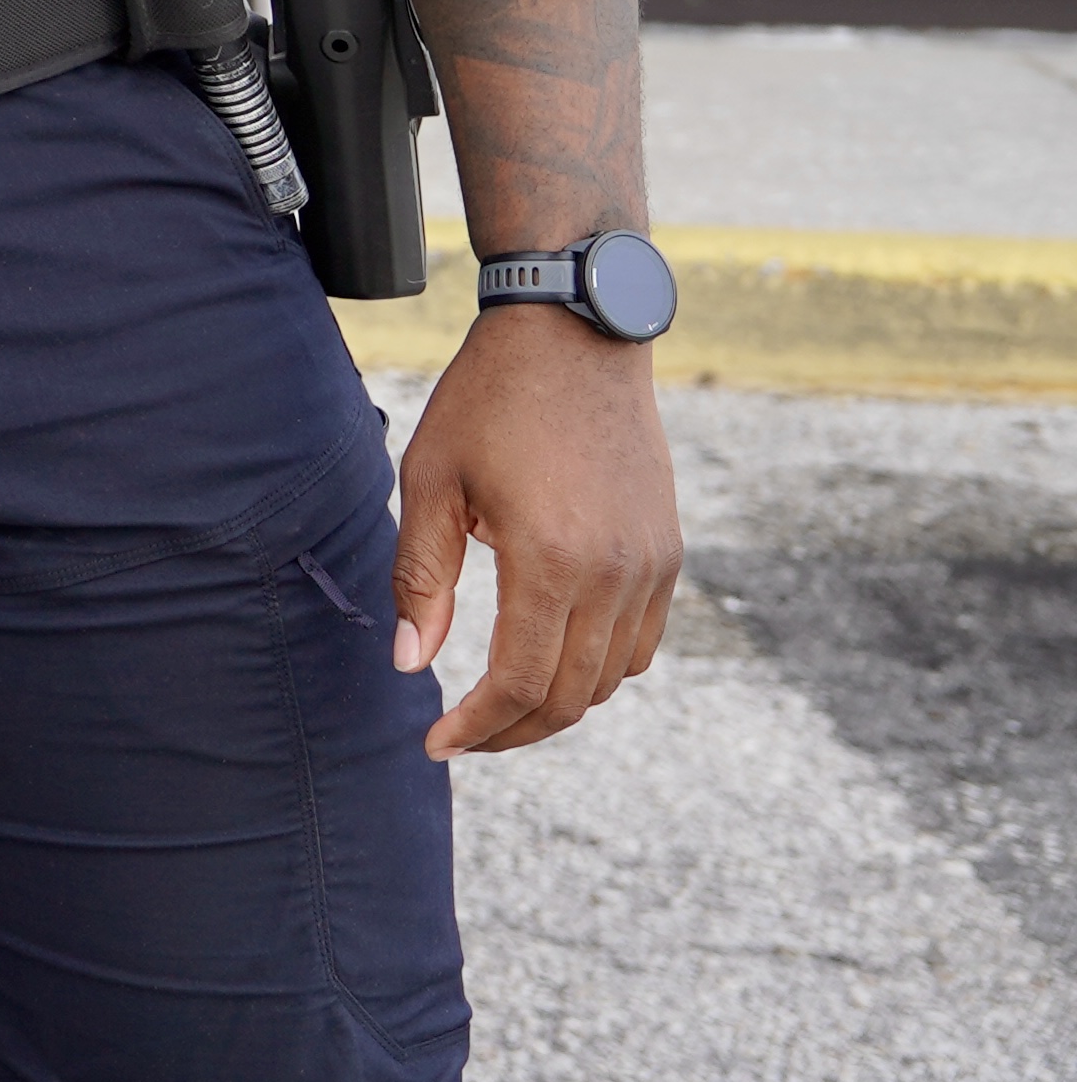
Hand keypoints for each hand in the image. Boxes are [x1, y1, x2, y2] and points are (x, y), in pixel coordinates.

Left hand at [388, 298, 679, 755]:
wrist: (574, 336)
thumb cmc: (488, 402)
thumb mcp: (431, 481)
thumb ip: (420, 578)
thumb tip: (411, 665)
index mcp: (550, 560)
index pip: (518, 684)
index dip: (476, 728)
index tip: (435, 744)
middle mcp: (615, 575)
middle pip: (570, 697)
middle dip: (512, 731)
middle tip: (461, 737)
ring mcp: (652, 567)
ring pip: (611, 678)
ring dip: (556, 703)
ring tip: (497, 703)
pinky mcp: (669, 553)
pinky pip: (641, 642)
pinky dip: (597, 667)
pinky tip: (549, 655)